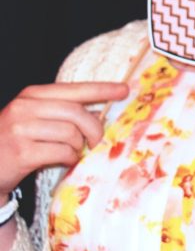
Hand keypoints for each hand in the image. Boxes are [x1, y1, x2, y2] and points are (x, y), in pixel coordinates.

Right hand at [0, 82, 128, 196]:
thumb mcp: (33, 117)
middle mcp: (25, 108)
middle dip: (94, 129)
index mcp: (32, 95)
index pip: (74, 89)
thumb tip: (100, 114)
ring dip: (78, 147)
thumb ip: (60, 111)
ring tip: (72, 152)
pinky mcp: (21, 153)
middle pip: (77, 113)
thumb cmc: (13, 141)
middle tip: (96, 141)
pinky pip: (61, 152)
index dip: (102, 89)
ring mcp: (21, 130)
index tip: (125, 89)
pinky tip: (63, 161)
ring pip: (71, 134)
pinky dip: (68, 158)